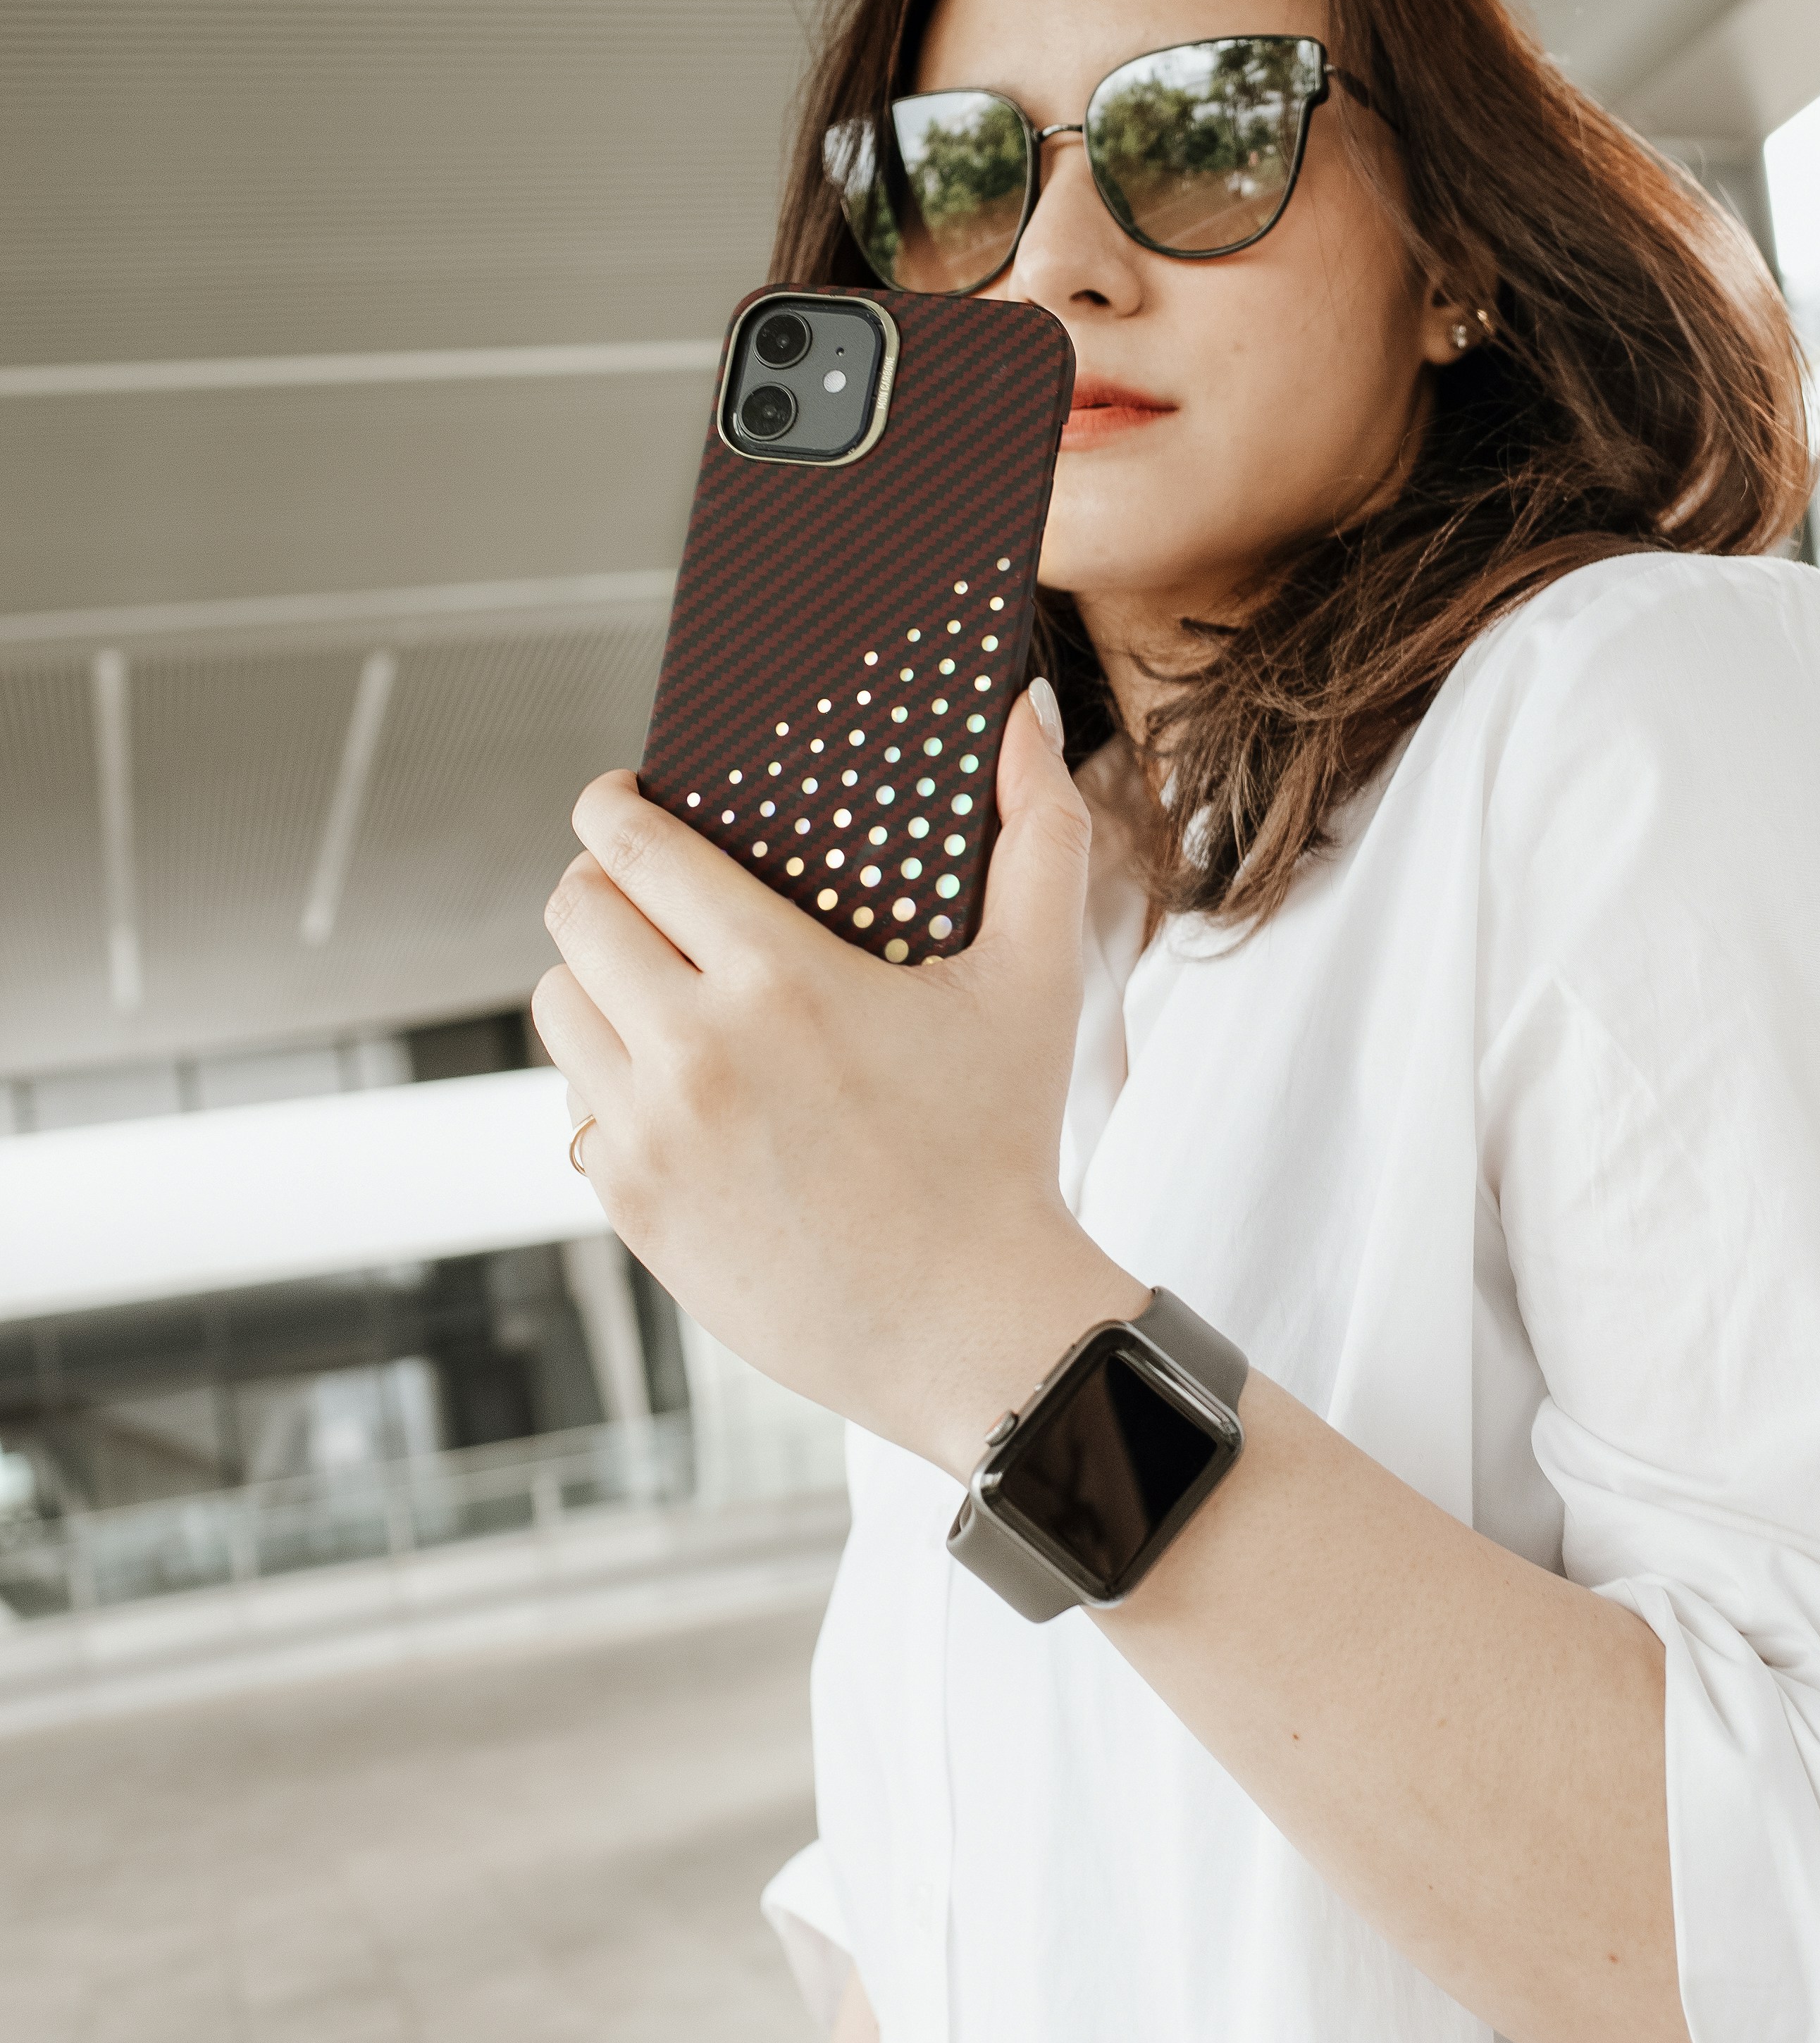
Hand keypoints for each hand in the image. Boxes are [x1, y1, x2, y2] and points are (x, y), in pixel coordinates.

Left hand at [532, 690, 1142, 1476]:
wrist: (974, 1329)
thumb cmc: (1006, 1145)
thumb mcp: (1036, 980)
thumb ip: (1037, 830)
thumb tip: (1024, 712)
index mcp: (776, 976)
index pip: (629, 846)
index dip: (612, 805)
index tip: (624, 798)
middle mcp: (693, 1050)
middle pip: (573, 915)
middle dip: (599, 886)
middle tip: (641, 891)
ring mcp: (651, 1135)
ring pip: (559, 1008)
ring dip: (595, 984)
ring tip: (652, 986)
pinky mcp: (631, 1209)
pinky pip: (576, 1107)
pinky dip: (610, 1085)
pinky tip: (672, 1085)